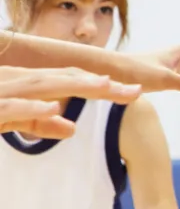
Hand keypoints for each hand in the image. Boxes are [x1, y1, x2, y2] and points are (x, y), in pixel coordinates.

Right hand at [0, 67, 141, 137]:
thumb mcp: (11, 120)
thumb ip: (39, 123)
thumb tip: (72, 129)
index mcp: (27, 83)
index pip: (73, 80)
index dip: (104, 85)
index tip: (135, 92)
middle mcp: (18, 81)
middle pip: (66, 79)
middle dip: (102, 84)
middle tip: (136, 91)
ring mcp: (3, 91)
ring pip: (43, 86)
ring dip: (75, 85)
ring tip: (106, 86)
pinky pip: (11, 107)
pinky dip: (32, 107)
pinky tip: (52, 107)